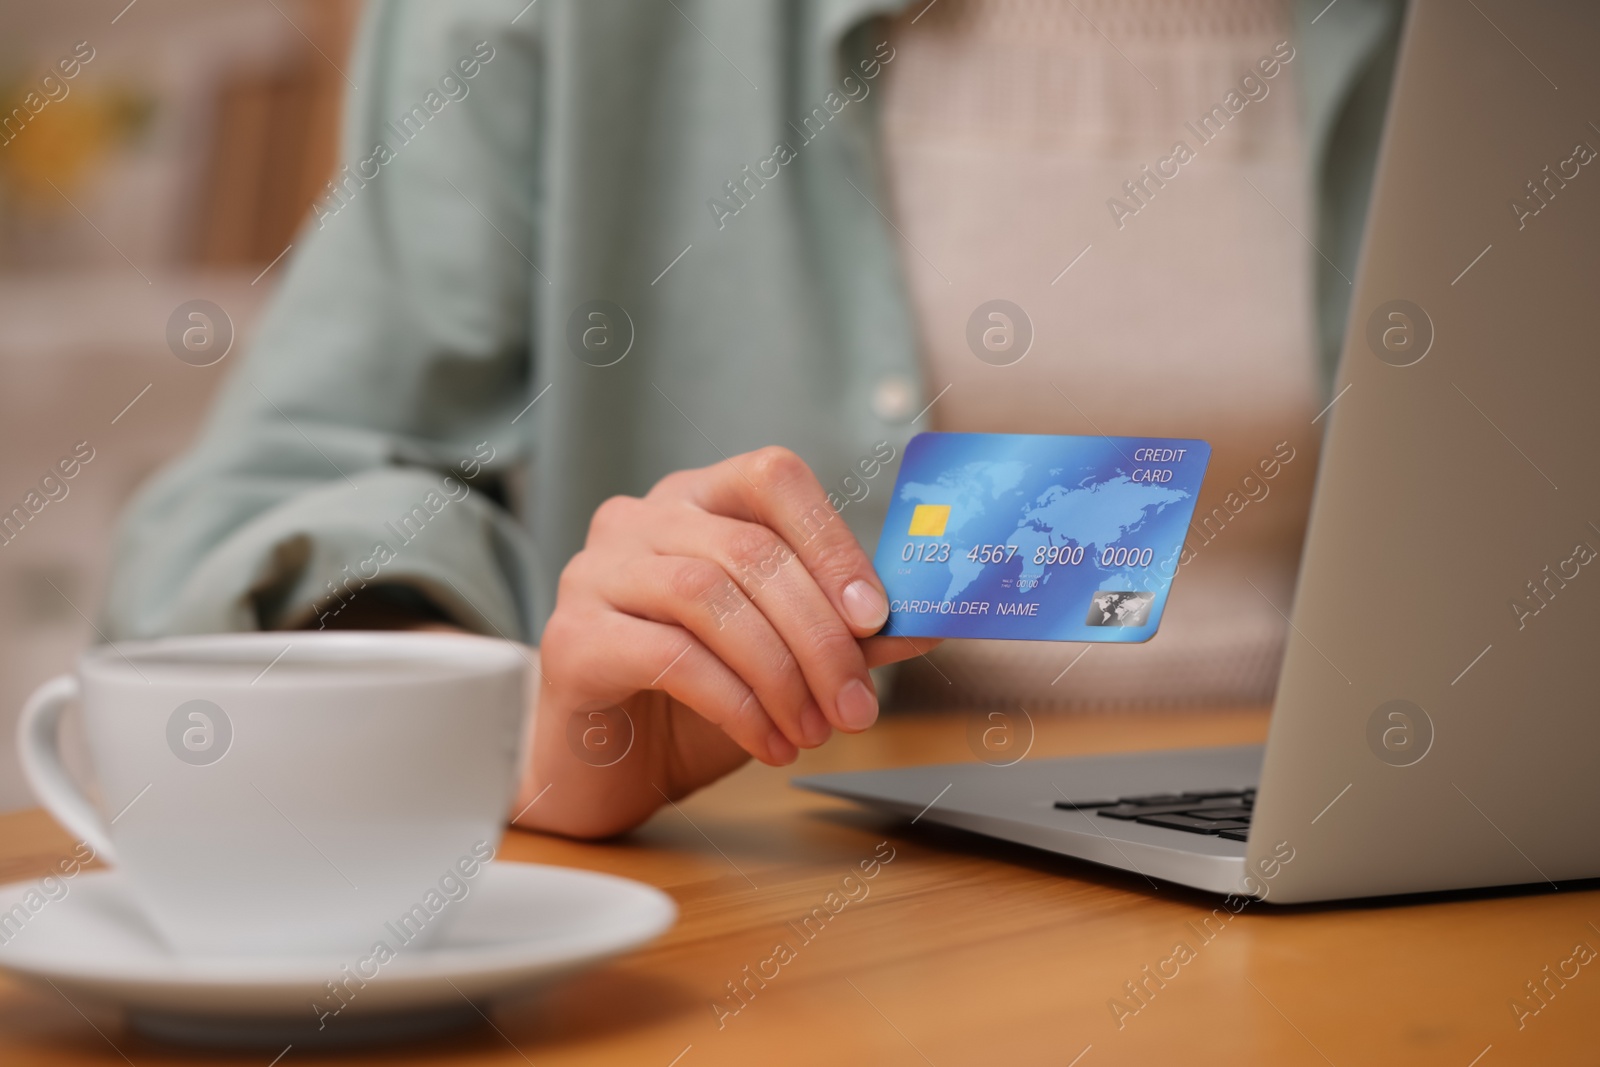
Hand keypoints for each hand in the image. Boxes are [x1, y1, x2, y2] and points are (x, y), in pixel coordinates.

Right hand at [513, 446, 938, 838]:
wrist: (604, 771)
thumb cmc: (692, 702)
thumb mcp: (785, 659)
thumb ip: (845, 632)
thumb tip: (925, 621)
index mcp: (697, 501)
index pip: (773, 478)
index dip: (832, 543)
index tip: (877, 618)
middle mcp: (638, 520)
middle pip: (750, 549)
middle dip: (819, 635)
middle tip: (857, 706)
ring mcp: (595, 573)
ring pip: (707, 596)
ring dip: (779, 671)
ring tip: (810, 730)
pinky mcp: (571, 639)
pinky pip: (667, 655)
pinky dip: (734, 703)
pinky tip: (766, 742)